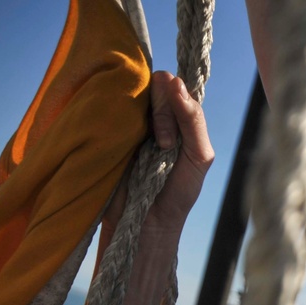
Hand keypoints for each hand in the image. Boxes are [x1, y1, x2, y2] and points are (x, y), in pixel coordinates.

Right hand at [102, 71, 214, 239]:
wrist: (147, 223)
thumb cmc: (177, 192)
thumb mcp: (199, 157)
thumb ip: (194, 120)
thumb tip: (175, 81)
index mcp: (178, 117)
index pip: (175, 86)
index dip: (176, 101)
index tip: (175, 137)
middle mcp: (153, 114)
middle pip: (155, 84)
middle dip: (162, 112)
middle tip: (164, 145)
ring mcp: (129, 121)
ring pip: (131, 92)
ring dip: (144, 119)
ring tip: (149, 151)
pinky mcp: (105, 130)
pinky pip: (107, 107)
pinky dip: (117, 119)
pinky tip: (125, 144)